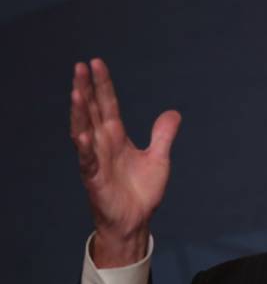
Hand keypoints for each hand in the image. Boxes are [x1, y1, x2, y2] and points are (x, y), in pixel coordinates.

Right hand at [70, 59, 180, 266]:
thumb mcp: (159, 159)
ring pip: (84, 131)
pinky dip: (85, 148)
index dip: (103, 85)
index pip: (107, 105)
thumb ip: (163, 135)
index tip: (96, 62)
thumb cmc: (142, 191)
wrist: (136, 220)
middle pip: (92, 112)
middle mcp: (103, 144)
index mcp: (117, 137)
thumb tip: (174, 112)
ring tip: (76, 92)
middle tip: (80, 66)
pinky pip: (87, 161)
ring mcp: (96, 160)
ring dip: (79, 113)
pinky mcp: (95, 179)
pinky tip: (82, 134)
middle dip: (85, 90)